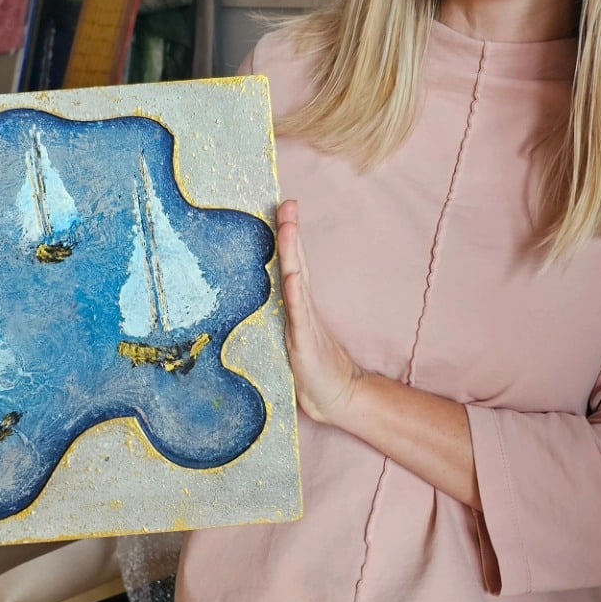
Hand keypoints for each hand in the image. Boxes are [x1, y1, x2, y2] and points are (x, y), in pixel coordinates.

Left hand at [276, 200, 362, 425]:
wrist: (336, 398)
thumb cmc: (311, 369)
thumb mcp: (291, 338)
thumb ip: (282, 319)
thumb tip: (264, 301)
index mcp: (296, 306)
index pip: (291, 264)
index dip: (286, 237)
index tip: (283, 208)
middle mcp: (301, 308)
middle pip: (295, 263)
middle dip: (290, 233)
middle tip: (288, 204)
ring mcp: (305, 323)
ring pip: (296, 282)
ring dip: (292, 253)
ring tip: (288, 227)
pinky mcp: (306, 343)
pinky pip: (299, 315)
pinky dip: (295, 294)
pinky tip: (292, 274)